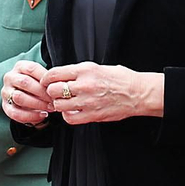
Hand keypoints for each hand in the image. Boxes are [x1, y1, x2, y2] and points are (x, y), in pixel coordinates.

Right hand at [1, 60, 52, 125]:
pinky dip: (31, 116)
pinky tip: (43, 115)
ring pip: (19, 97)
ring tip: (50, 108)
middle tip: (55, 100)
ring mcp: (6, 92)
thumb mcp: (42, 79)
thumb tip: (59, 85)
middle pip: (25, 83)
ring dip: (38, 104)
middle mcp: (10, 77)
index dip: (45, 79)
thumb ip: (47, 80)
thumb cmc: (38, 86)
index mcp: (20, 66)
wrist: (29, 99)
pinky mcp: (5, 106)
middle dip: (42, 93)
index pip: (32, 68)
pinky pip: (16, 113)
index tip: (57, 87)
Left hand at [45, 62, 161, 125]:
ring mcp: (87, 101)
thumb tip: (64, 76)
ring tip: (66, 102)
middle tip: (56, 93)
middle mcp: (84, 85)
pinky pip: (70, 118)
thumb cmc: (121, 79)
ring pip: (59, 105)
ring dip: (60, 104)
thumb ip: (80, 72)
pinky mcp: (92, 115)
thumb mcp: (99, 67)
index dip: (47, 78)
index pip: (55, 73)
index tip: (46, 82)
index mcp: (86, 70)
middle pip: (53, 90)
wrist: (138, 93)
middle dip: (52, 92)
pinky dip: (68, 115)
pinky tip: (73, 111)